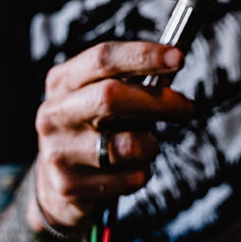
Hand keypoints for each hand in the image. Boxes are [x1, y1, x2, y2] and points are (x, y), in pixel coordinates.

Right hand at [30, 41, 192, 232]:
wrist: (55, 184)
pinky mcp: (69, 185)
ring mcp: (58, 151)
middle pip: (111, 96)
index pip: (103, 58)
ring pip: (128, 145)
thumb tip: (174, 64)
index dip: (143, 55)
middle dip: (159, 101)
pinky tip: (128, 171)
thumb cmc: (92, 131)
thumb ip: (131, 82)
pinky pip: (129, 178)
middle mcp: (54, 113)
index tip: (179, 57)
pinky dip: (142, 173)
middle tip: (186, 107)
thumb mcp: (100, 99)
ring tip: (146, 147)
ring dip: (151, 146)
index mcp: (63, 82)